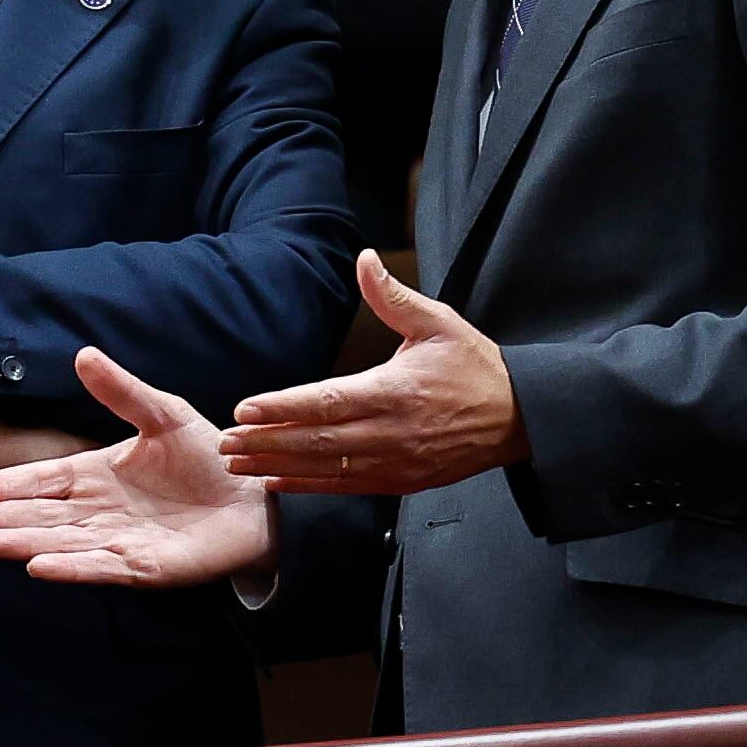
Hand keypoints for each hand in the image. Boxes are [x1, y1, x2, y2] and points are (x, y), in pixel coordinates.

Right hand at [0, 347, 275, 588]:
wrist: (254, 494)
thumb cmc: (206, 455)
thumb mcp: (162, 414)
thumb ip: (122, 391)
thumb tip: (83, 354)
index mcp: (98, 474)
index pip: (45, 480)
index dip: (9, 484)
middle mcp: (101, 511)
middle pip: (44, 515)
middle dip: (4, 518)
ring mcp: (119, 541)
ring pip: (63, 542)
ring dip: (26, 543)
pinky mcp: (144, 568)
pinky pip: (101, 567)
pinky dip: (70, 568)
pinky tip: (39, 567)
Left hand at [221, 251, 521, 495]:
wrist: (519, 417)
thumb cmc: (475, 366)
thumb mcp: (439, 322)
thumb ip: (393, 297)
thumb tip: (364, 260)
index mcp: (396, 391)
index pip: (328, 401)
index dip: (284, 407)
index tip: (245, 408)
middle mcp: (391, 432)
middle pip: (318, 441)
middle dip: (268, 442)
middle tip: (226, 442)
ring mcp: (396, 462)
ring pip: (327, 468)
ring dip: (280, 466)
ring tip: (239, 463)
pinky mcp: (402, 482)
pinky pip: (347, 487)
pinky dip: (310, 487)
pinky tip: (278, 483)